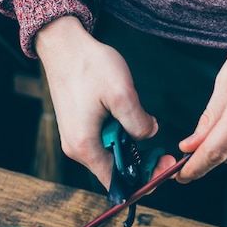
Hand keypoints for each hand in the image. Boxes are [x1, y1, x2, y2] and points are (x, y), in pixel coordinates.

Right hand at [35, 16, 175, 188]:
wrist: (63, 44)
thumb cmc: (89, 66)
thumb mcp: (121, 93)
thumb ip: (138, 121)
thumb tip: (149, 134)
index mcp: (85, 146)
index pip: (116, 182)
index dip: (143, 182)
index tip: (163, 170)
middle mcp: (77, 147)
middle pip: (114, 170)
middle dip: (141, 164)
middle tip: (163, 153)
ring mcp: (75, 137)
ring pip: (110, 154)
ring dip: (131, 147)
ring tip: (147, 129)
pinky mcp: (78, 125)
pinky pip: (103, 140)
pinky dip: (120, 136)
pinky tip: (130, 118)